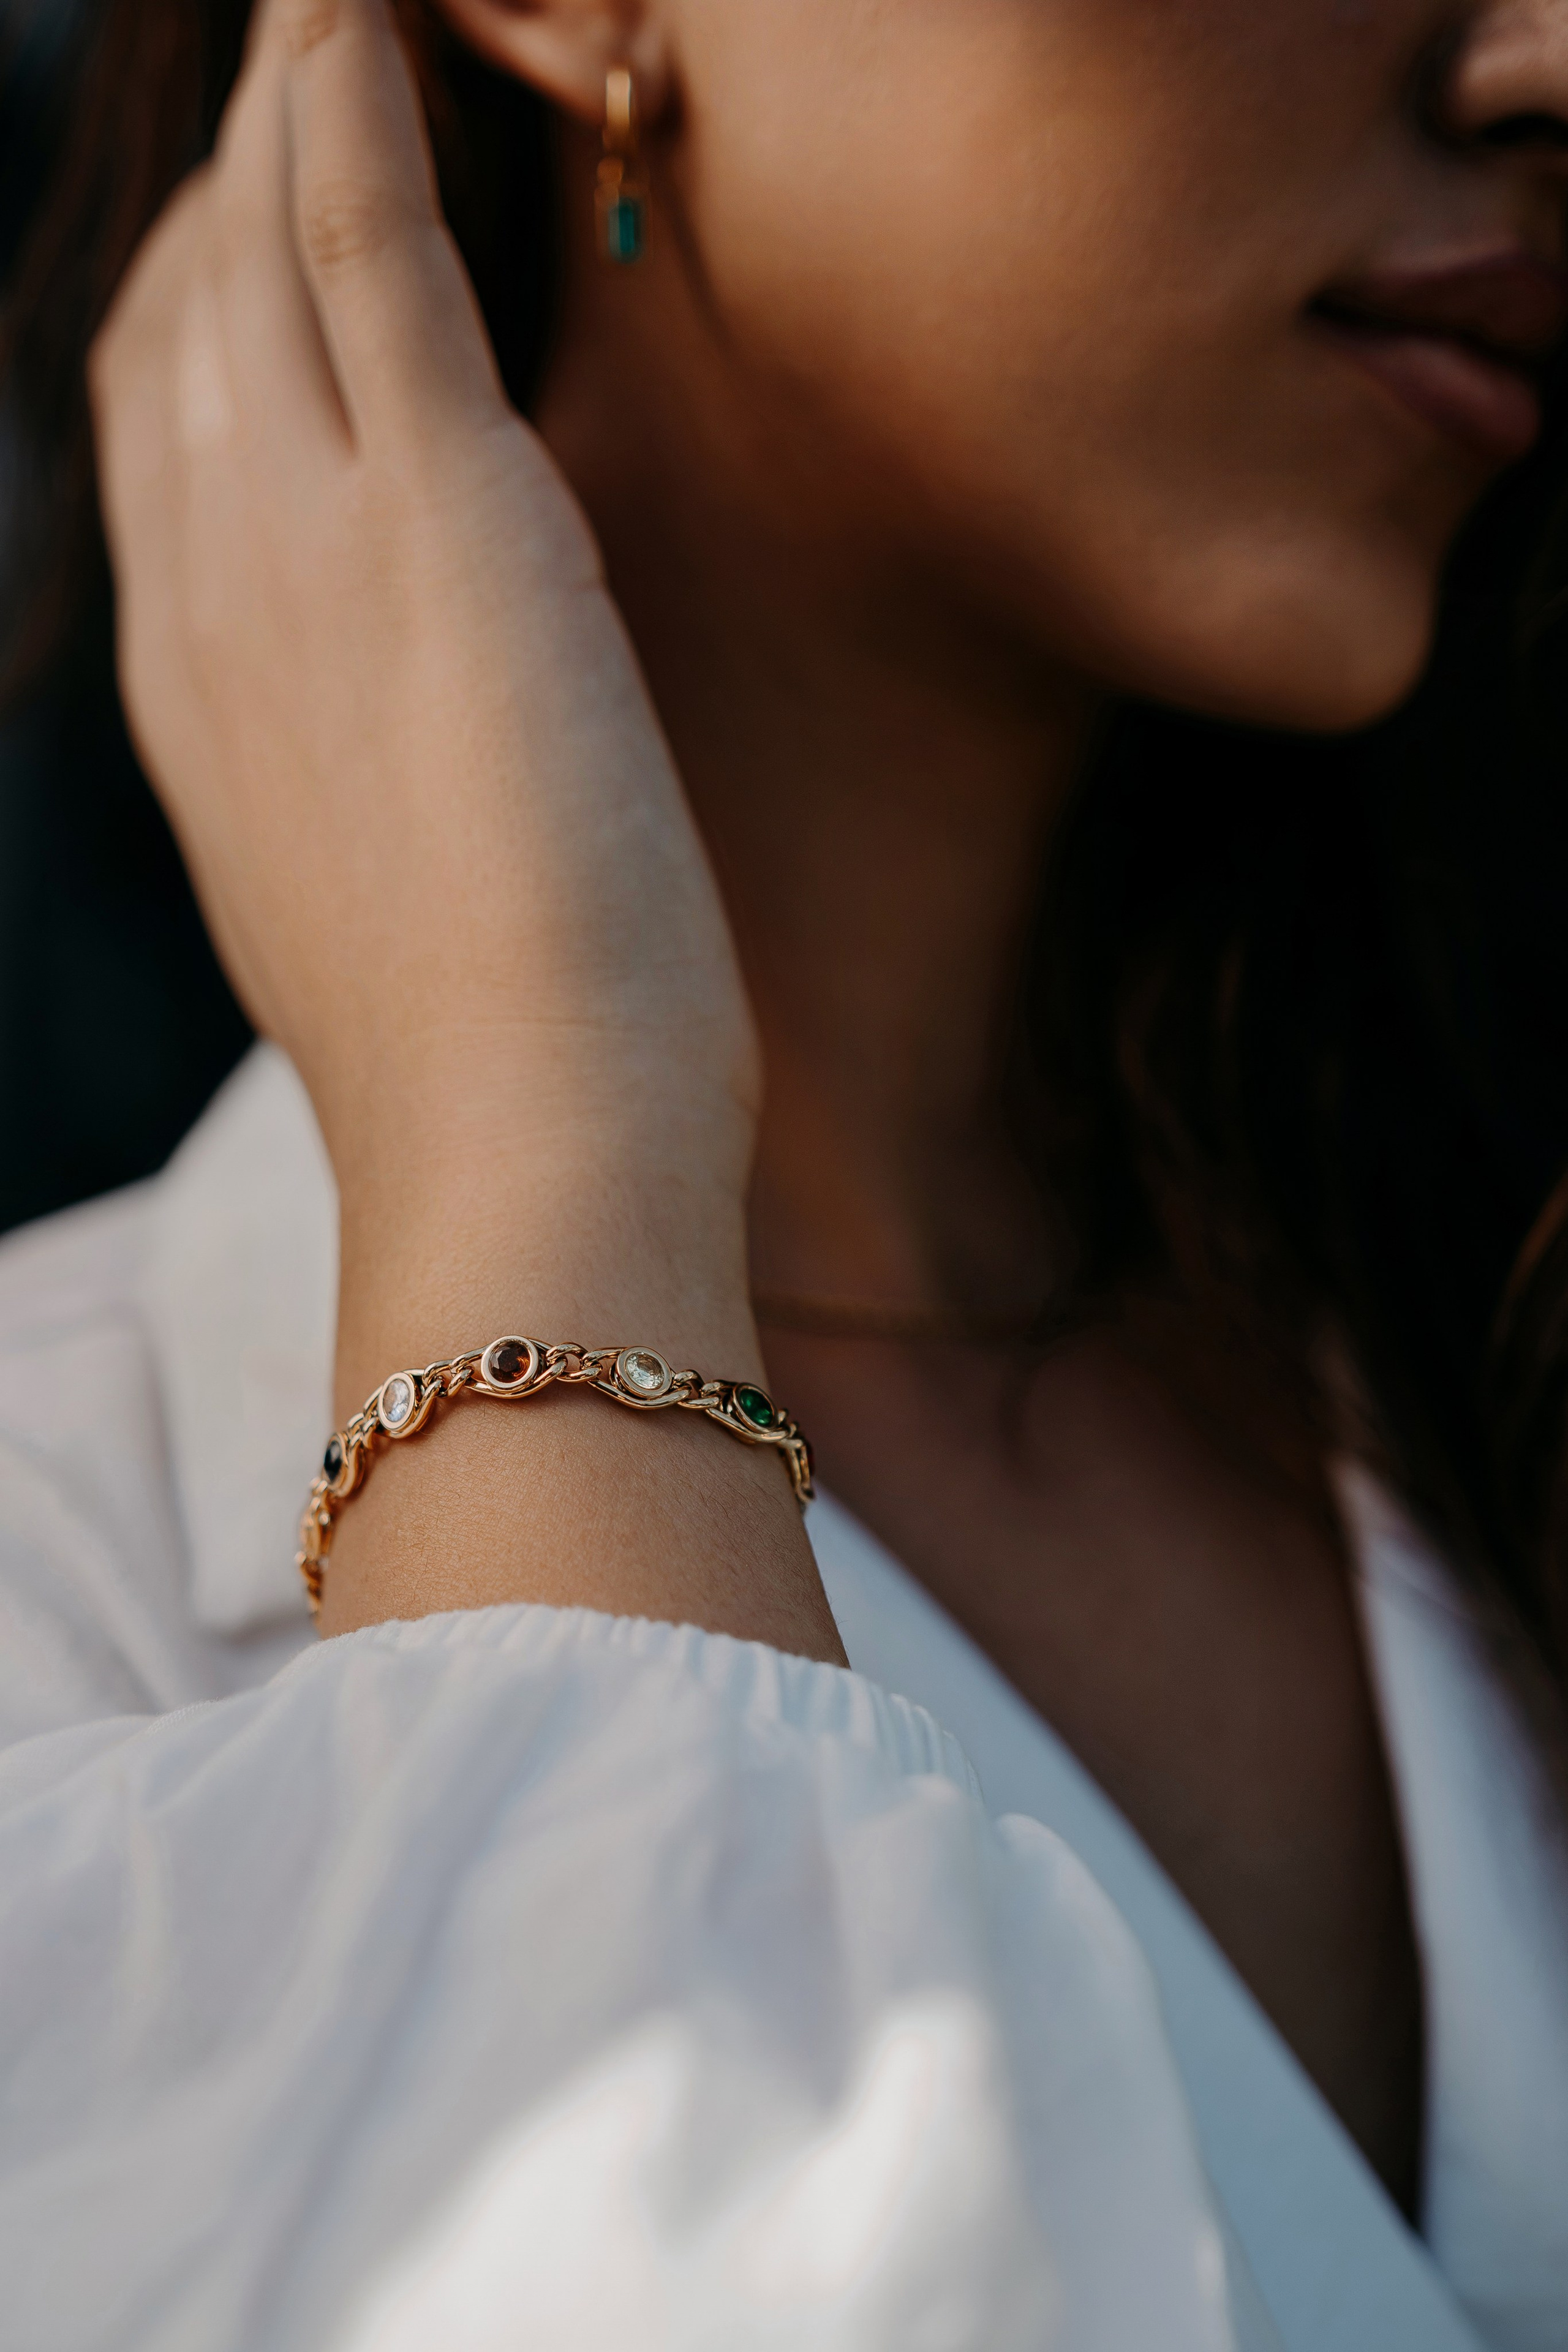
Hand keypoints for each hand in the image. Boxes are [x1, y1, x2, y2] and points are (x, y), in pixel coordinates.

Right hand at [90, 0, 756, 1229]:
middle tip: (292, 72)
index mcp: (202, 701)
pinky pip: (363, 246)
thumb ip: (359, 789)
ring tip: (323, 2)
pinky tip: (359, 14)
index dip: (204, 315)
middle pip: (184, 323)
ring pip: (256, 251)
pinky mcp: (436, 516)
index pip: (168, 442)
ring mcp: (304, 545)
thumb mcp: (381, 910)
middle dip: (228, 186)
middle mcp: (213, 596)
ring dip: (285, 99)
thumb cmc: (496, 1078)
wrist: (527, 1158)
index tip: (253, 239)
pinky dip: (352, 110)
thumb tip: (399, 744)